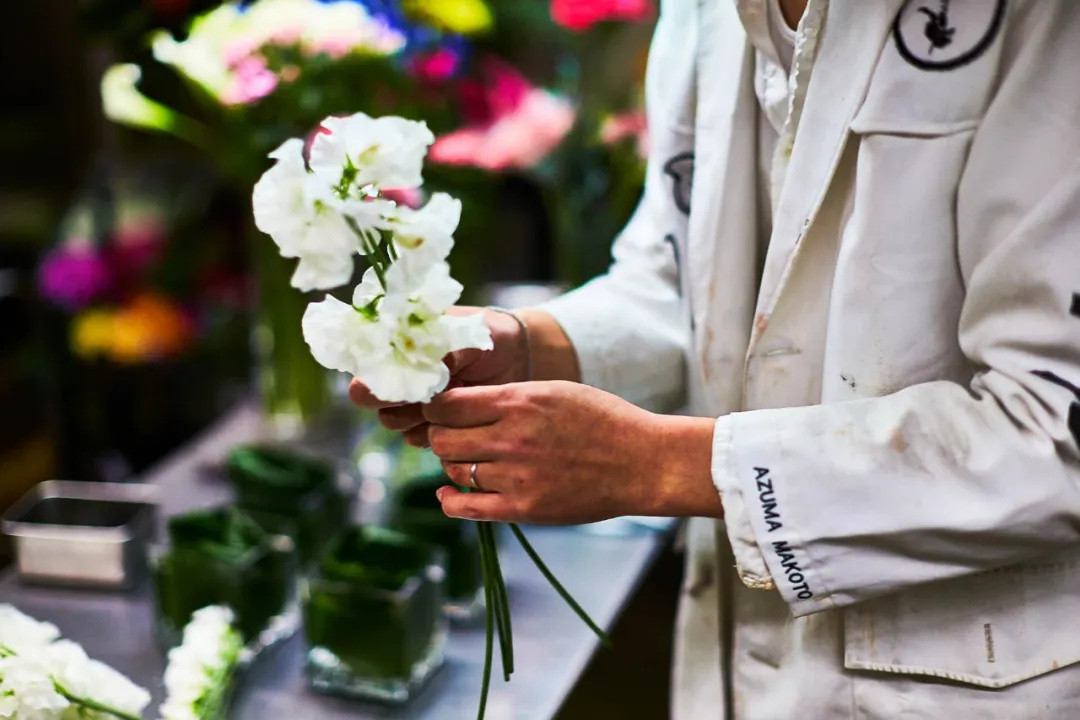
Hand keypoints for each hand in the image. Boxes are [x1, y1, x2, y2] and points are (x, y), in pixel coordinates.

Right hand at [348, 307, 527, 446]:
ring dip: (414, 418)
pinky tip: (456, 418)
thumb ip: (446, 350)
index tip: (399, 384)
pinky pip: (416, 437)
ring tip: (446, 403)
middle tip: (428, 396)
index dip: (374, 379)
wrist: (516, 357)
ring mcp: (412, 401)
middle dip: (396, 402)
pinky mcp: (431, 422)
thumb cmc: (489, 335)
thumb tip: (430, 367)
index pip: (364, 366)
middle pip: (372, 400)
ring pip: (393, 422)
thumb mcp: (470, 335)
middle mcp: (398, 374)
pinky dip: (432, 431)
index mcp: (396, 345)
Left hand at [423, 381, 722, 523]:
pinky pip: (465, 507)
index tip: (444, 410)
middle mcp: (511, 438)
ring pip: (453, 471)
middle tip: (454, 436)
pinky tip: (450, 494)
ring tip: (471, 459)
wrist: (642, 462)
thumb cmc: (600, 420)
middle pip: (441, 438)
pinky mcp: (523, 508)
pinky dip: (450, 501)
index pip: (446, 404)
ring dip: (454, 465)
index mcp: (518, 402)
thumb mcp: (553, 391)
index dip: (437, 406)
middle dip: (441, 435)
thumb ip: (506, 397)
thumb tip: (458, 406)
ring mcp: (516, 476)